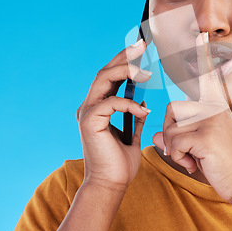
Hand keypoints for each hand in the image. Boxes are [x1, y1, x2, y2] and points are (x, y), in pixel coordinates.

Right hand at [75, 40, 151, 191]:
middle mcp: (90, 106)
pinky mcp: (89, 121)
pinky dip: (128, 104)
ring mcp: (87, 112)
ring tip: (144, 71)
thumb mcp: (133, 134)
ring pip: (103, 79)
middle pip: (105, 72)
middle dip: (124, 56)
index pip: (110, 77)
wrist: (112, 185)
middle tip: (142, 45)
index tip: (140, 48)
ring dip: (124, 71)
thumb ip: (134, 117)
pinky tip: (142, 110)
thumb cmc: (121, 163)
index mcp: (99, 108)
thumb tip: (142, 103)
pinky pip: (111, 102)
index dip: (124, 60)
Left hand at [153, 32, 231, 203]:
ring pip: (170, 127)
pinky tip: (196, 164)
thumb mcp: (202, 143)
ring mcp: (211, 118)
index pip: (205, 74)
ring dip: (176, 149)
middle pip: (172, 110)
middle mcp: (214, 106)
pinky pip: (173, 142)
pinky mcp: (206, 134)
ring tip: (197, 158)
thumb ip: (179, 136)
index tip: (198, 33)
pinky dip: (179, 158)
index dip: (201, 53)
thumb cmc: (222, 162)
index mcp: (216, 104)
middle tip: (193, 150)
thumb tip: (155, 137)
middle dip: (173, 135)